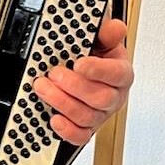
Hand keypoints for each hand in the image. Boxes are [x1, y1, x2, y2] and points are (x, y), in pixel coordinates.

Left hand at [31, 15, 133, 147]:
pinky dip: (67, 130)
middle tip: (54, 74)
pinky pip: (81, 136)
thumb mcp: (100, 39)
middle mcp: (114, 96)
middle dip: (74, 86)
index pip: (118, 74)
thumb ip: (106, 32)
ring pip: (88, 117)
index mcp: (120, 73)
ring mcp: (101, 114)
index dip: (99, 70)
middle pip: (102, 98)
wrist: (86, 70)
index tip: (79, 63)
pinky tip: (54, 119)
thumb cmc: (94, 56)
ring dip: (63, 103)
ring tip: (44, 88)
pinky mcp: (87, 127)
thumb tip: (114, 28)